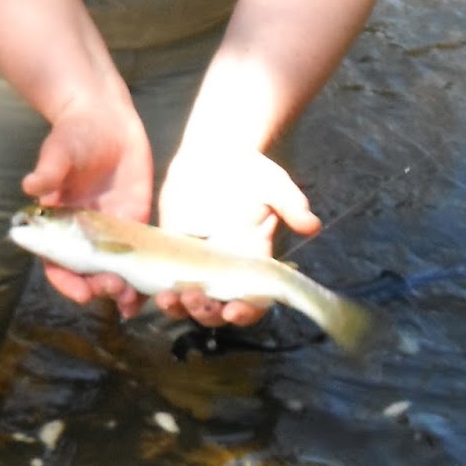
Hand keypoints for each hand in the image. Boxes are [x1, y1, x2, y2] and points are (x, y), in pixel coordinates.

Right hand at [21, 97, 152, 317]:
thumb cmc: (74, 134)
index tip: (80, 292)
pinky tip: (156, 289)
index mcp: (58, 224)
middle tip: (113, 288)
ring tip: (133, 301)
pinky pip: (140, 250)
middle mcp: (83, 233)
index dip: (66, 281)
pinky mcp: (135, 218)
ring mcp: (111, 228)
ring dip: (123, 289)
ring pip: (115, 268)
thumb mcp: (59, 151)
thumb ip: (49, 170)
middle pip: (88, 272)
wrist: (104, 118)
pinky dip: (145, 271)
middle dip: (99, 286)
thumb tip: (31, 185)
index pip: (57, 262)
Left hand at [155, 146, 320, 328]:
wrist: (216, 152)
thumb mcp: (274, 184)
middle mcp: (226, 269)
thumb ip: (291, 204)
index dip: (246, 311)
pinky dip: (159, 289)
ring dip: (181, 308)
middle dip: (207, 313)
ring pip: (190, 300)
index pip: (254, 299)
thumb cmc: (250, 170)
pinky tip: (154, 289)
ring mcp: (198, 261)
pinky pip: (166, 277)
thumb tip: (311, 225)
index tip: (234, 310)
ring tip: (170, 299)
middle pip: (218, 309)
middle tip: (196, 301)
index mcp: (253, 260)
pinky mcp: (172, 248)